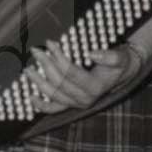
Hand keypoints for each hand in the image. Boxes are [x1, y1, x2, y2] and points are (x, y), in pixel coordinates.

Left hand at [23, 41, 138, 115]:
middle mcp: (85, 99)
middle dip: (45, 65)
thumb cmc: (120, 63)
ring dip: (38, 81)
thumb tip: (92, 54)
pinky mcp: (70, 104)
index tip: (50, 43)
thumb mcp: (120, 57)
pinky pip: (53, 108)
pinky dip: (41, 105)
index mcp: (95, 87)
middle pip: (59, 82)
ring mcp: (76, 103)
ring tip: (28, 68)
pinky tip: (30, 96)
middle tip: (36, 51)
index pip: (71, 72)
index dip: (59, 57)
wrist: (122, 74)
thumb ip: (110, 56)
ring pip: (53, 94)